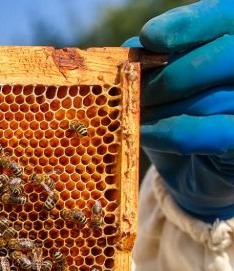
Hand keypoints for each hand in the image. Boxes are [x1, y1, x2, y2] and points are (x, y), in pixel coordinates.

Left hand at [125, 0, 233, 221]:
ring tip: (135, 116)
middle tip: (137, 92)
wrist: (192, 170)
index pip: (226, 15)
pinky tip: (144, 133)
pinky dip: (171, 132)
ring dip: (163, 108)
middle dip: (172, 73)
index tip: (150, 37)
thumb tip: (132, 49)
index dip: (189, 24)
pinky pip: (212, 133)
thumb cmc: (177, 115)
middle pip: (226, 53)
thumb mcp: (162, 81)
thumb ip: (151, 60)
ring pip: (214, 97)